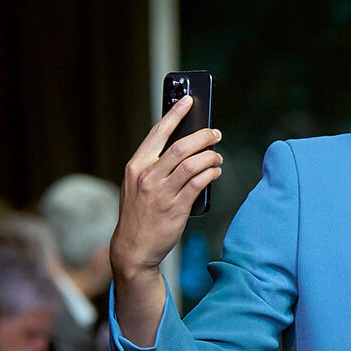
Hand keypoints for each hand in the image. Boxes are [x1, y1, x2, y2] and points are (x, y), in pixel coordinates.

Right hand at [110, 100, 222, 345]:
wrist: (132, 249)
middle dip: (203, 136)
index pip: (158, 133)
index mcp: (136, 166)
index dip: (175, 114)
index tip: (188, 101)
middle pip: (181, 146)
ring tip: (218, 156)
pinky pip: (198, 184)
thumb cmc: (138, 216)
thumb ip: (154, 168)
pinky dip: (210, 174)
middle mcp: (148, 176)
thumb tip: (184, 151)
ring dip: (210, 156)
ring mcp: (161, 193)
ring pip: (192, 164)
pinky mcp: (176, 209)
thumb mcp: (136, 187)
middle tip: (215, 133)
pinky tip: (216, 171)